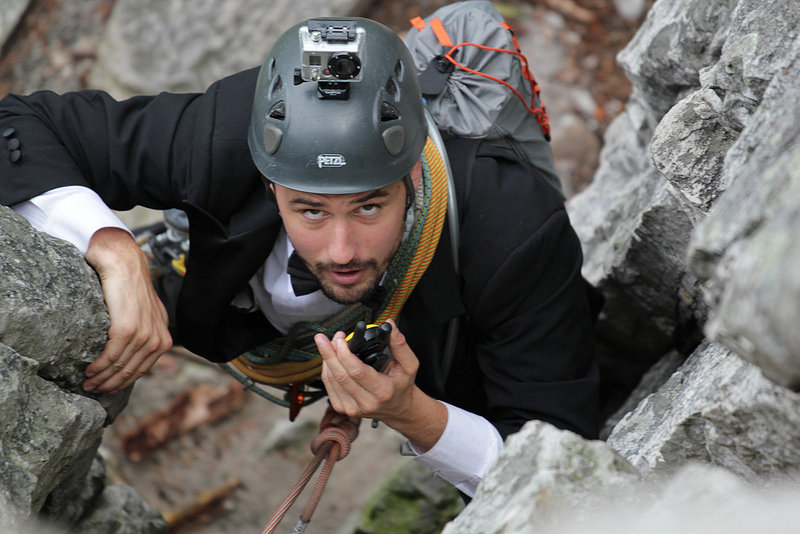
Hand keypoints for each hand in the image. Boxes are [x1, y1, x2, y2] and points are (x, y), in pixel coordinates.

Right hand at [83, 227, 171, 393]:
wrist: (122, 256)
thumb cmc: (126, 281)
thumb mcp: (141, 309)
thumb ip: (139, 328)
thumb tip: (125, 350)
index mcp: (162, 331)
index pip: (146, 366)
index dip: (125, 380)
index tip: (109, 388)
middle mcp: (158, 333)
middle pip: (135, 369)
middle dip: (112, 383)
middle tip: (93, 389)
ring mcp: (145, 329)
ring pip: (123, 364)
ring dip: (104, 377)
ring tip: (88, 383)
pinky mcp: (129, 324)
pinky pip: (115, 353)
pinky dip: (101, 365)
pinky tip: (90, 370)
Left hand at [315, 319, 446, 450]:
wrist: (398, 409)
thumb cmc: (402, 385)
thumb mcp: (409, 365)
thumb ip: (400, 344)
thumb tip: (389, 324)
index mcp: (382, 391)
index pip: (357, 372)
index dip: (344, 354)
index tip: (340, 339)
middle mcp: (366, 402)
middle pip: (340, 376)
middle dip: (329, 353)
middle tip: (324, 338)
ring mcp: (352, 408)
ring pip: (331, 380)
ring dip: (326, 360)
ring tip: (327, 344)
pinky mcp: (343, 408)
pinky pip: (329, 386)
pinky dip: (327, 370)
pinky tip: (329, 359)